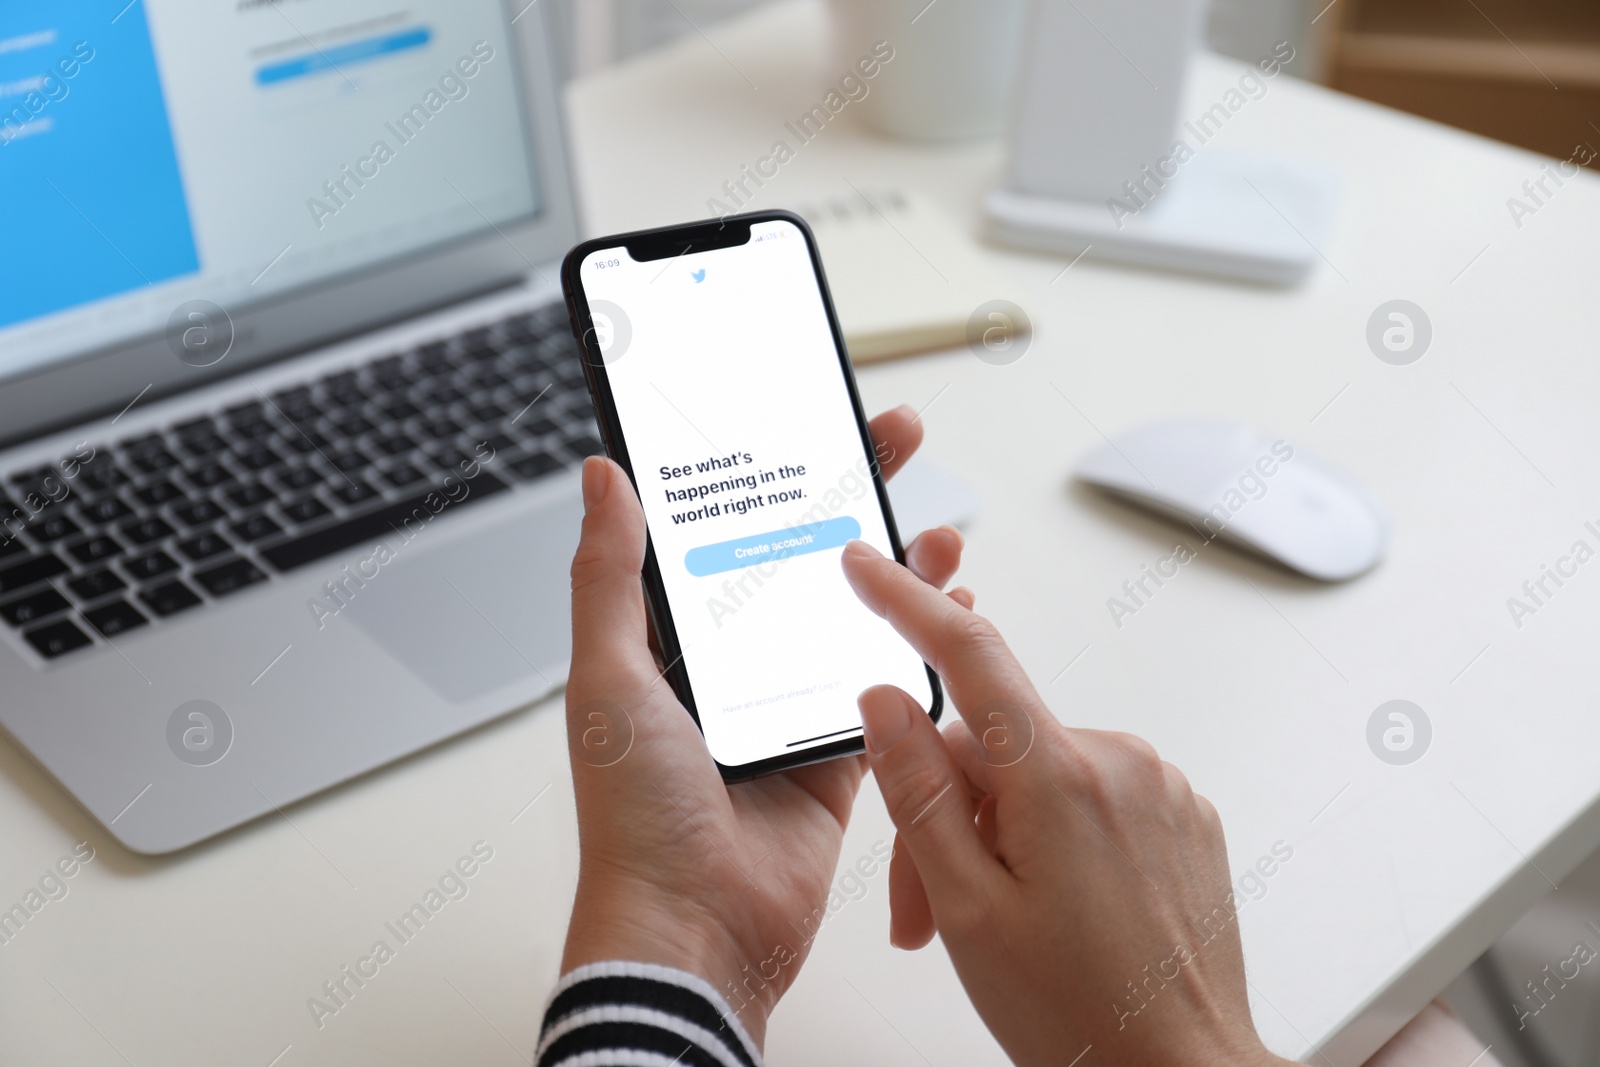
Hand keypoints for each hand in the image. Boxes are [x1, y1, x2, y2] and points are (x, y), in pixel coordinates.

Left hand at [561, 405, 965, 1048]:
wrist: (696, 929)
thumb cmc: (636, 815)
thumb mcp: (609, 676)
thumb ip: (610, 574)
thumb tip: (602, 476)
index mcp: (672, 642)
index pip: (726, 533)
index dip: (766, 473)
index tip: (802, 420)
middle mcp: (732, 668)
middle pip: (800, 562)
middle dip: (848, 498)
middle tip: (889, 439)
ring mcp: (788, 708)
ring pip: (852, 617)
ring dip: (898, 568)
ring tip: (937, 527)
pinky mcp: (838, 755)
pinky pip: (886, 687)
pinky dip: (919, 646)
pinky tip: (950, 609)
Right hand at [841, 541, 1291, 1066]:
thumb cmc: (1080, 1014)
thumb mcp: (965, 909)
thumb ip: (919, 794)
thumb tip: (887, 699)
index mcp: (1060, 778)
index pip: (971, 656)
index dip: (906, 603)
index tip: (866, 567)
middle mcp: (1121, 761)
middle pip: (992, 745)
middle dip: (944, 812)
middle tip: (921, 911)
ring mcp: (1159, 786)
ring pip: (1036, 774)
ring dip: (996, 832)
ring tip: (990, 922)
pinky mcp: (1180, 813)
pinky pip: (1089, 795)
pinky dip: (1051, 836)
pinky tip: (1050, 906)